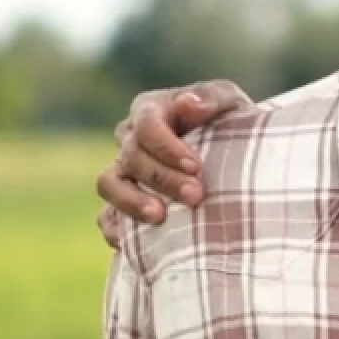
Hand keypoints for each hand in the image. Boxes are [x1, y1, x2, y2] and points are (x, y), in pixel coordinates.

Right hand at [95, 79, 253, 248]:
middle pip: (133, 157)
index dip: (167, 146)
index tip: (195, 166)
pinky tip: (129, 241)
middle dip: (163, 178)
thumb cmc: (229, 122)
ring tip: (158, 217)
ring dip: (130, 201)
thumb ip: (211, 97)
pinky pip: (106, 216)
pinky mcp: (123, 202)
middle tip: (195, 196)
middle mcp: (130, 139)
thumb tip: (189, 104)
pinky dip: (114, 228)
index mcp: (151, 110)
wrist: (233, 157)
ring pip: (108, 184)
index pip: (147, 124)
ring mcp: (124, 171)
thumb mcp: (228, 102)